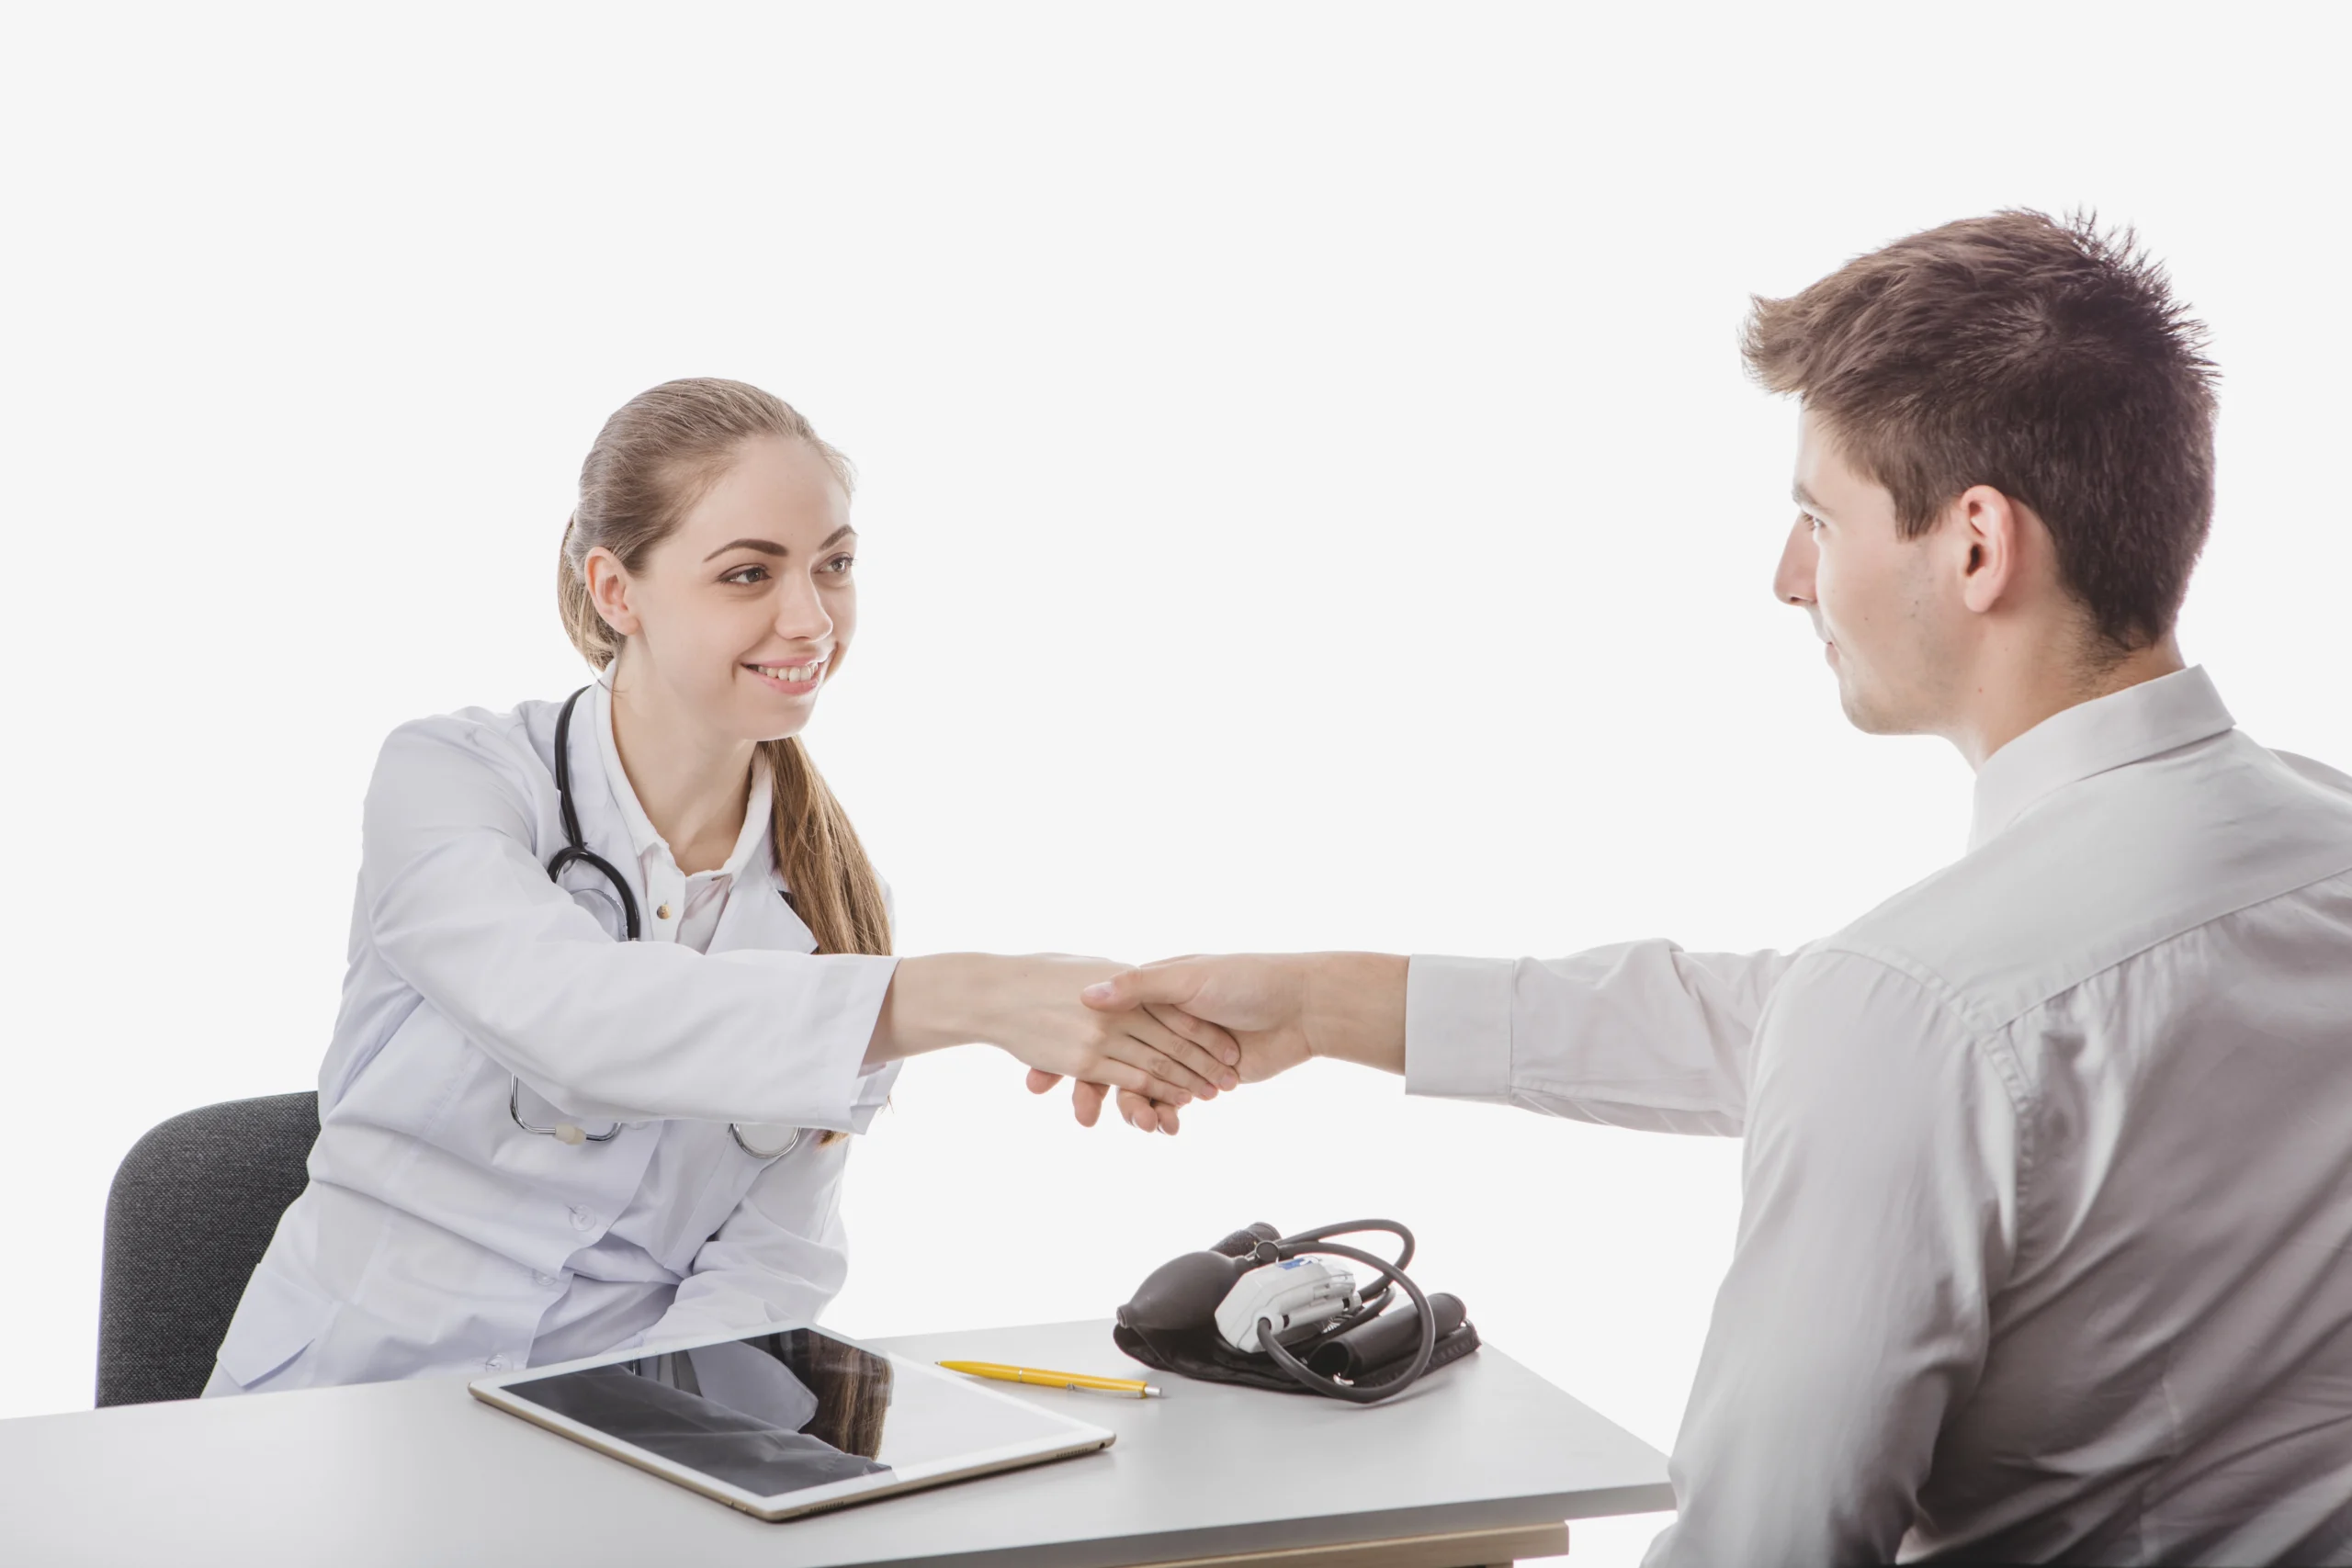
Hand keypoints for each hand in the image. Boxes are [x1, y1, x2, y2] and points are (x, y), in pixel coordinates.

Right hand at [1027, 954, 1319, 1133]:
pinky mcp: (1200, 1077)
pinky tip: (1165, 1126)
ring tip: (1142, 1125)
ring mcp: (1179, 1052)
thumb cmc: (1246, 978)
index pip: (1097, 1026)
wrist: (1301, 1006)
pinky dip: (1165, 1115)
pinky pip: (1171, 1101)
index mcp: (1149, 993)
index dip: (1068, 1051)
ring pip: (1141, 1086)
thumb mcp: (1188, 977)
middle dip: (1093, 1091)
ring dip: (1136, 1109)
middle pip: (1113, 1062)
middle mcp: (1158, 1022)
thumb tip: (1088, 995)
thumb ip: (1139, 987)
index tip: (1040, 1079)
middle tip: (1081, 1117)